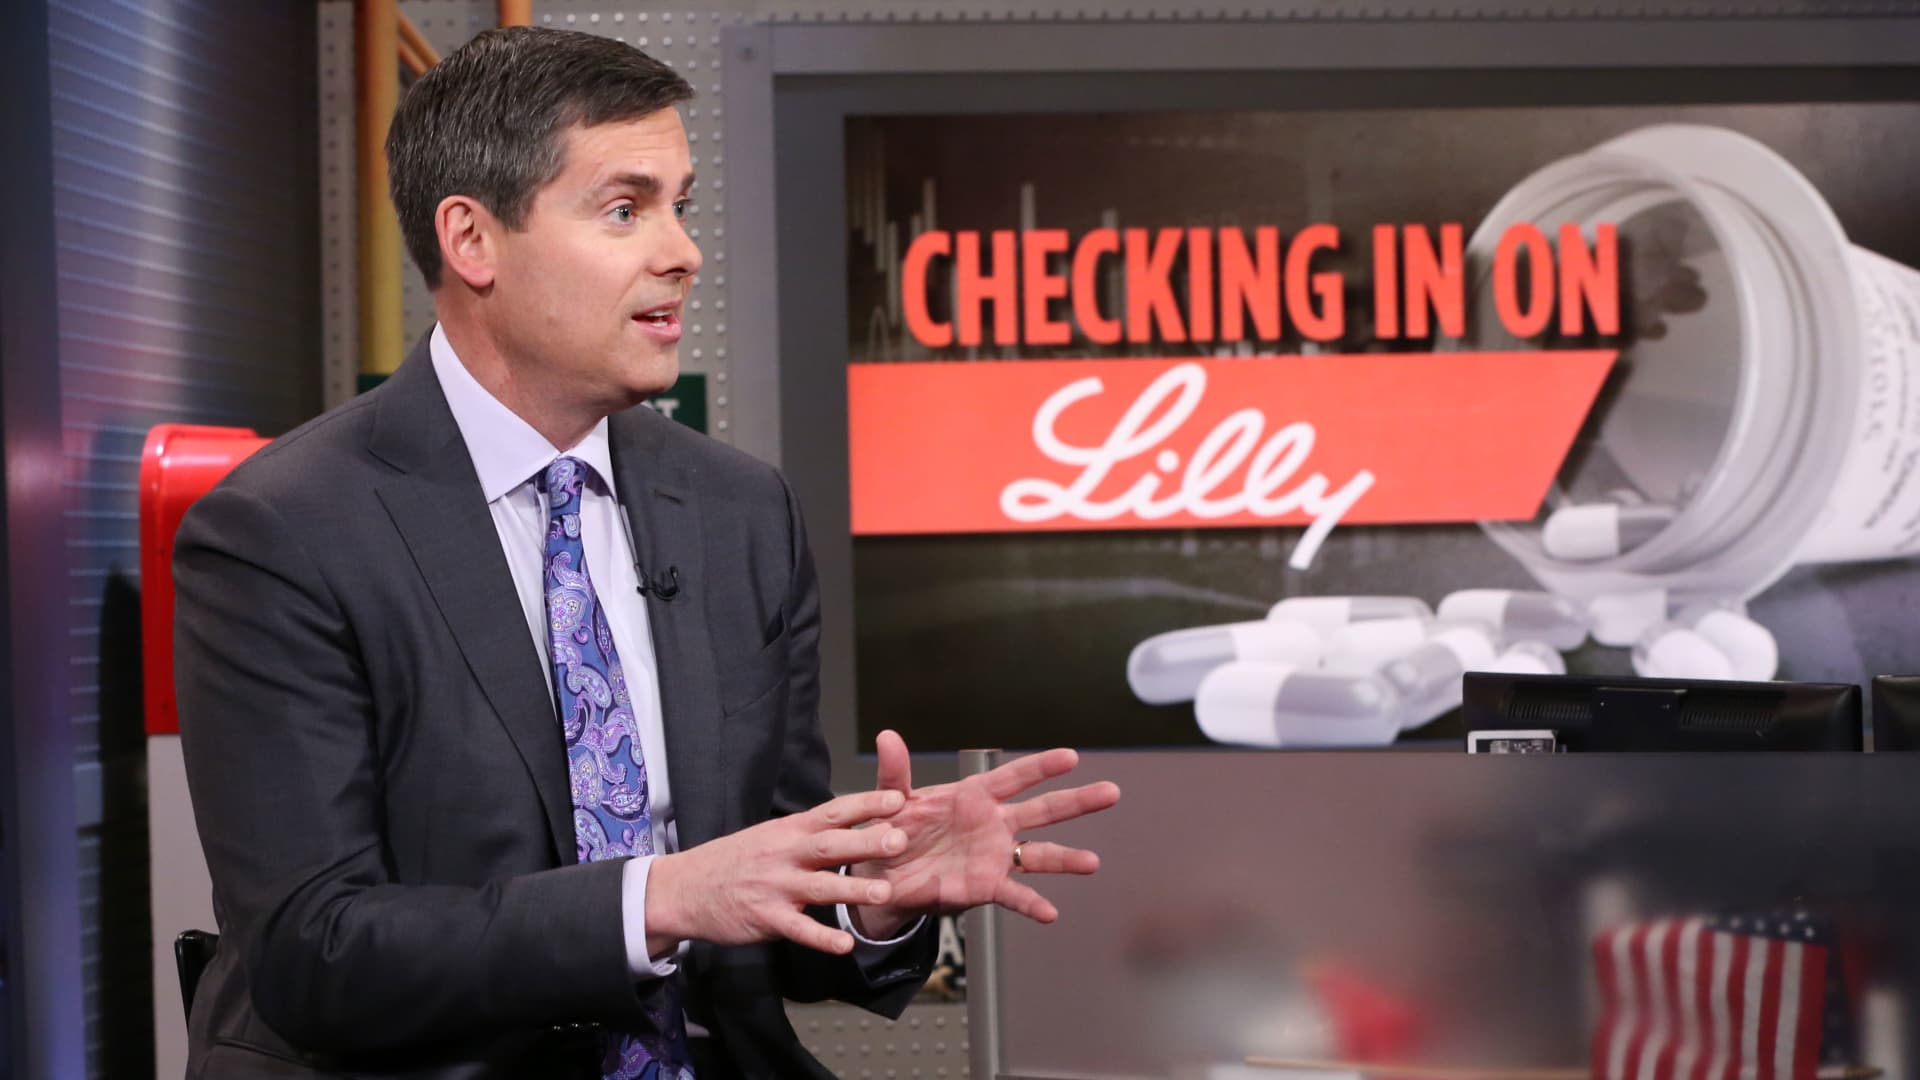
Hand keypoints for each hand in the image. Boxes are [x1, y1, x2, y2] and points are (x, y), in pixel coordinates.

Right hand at [645, 788, 910, 955]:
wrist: (684, 888)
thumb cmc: (735, 860)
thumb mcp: (771, 834)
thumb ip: (809, 831)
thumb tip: (852, 819)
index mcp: (790, 830)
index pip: (833, 811)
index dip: (865, 805)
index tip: (897, 800)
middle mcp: (785, 854)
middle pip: (831, 844)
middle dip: (866, 841)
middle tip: (900, 840)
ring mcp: (775, 886)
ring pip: (820, 887)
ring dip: (853, 888)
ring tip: (886, 893)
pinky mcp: (765, 918)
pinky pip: (798, 929)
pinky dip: (822, 938)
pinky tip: (845, 946)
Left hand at [849, 730, 1120, 938]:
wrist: (881, 878)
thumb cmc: (892, 832)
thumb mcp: (891, 800)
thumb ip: (895, 771)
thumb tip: (888, 736)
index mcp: (973, 796)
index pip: (1014, 777)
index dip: (1041, 766)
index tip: (1071, 757)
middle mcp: (993, 825)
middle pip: (1042, 809)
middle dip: (1076, 801)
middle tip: (1111, 792)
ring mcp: (993, 856)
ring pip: (1038, 854)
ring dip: (1066, 858)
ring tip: (1092, 862)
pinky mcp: (984, 886)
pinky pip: (1012, 895)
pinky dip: (1031, 904)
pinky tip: (1050, 913)